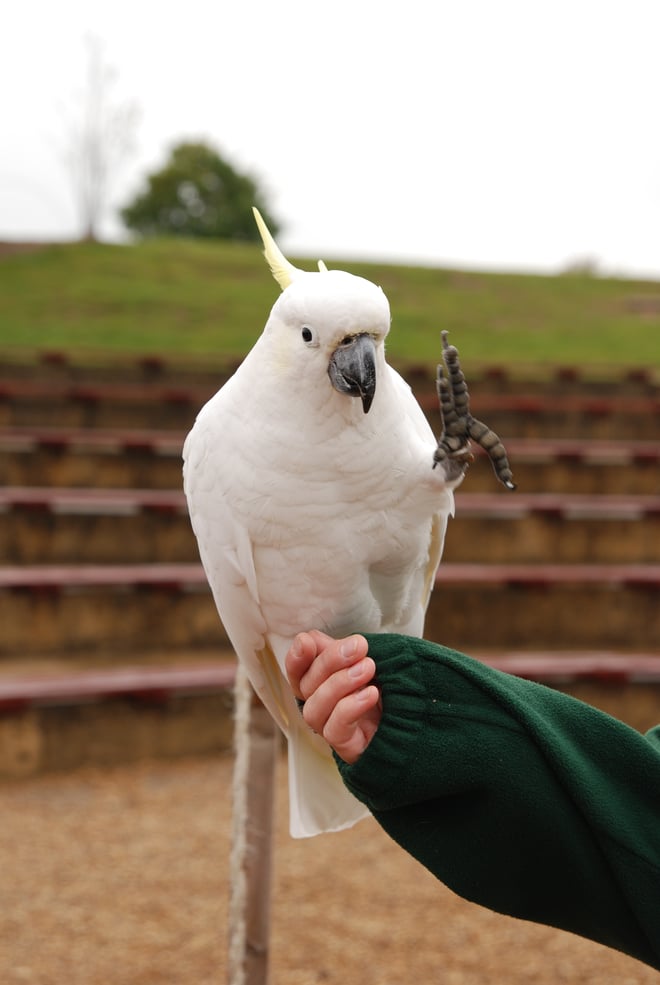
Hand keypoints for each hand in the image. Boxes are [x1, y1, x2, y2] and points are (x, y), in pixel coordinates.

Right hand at [285, 631, 381, 763]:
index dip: (296, 657)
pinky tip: (371, 694)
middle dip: (329, 661)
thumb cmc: (393, 688)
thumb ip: (342, 651)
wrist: (421, 719)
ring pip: (314, 709)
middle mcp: (321, 707)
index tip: (306, 641)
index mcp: (322, 684)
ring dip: (340, 683)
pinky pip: (334, 730)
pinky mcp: (347, 748)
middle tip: (358, 646)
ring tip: (367, 668)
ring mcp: (332, 729)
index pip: (297, 672)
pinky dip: (350, 707)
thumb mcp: (369, 661)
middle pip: (305, 686)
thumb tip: (312, 637)